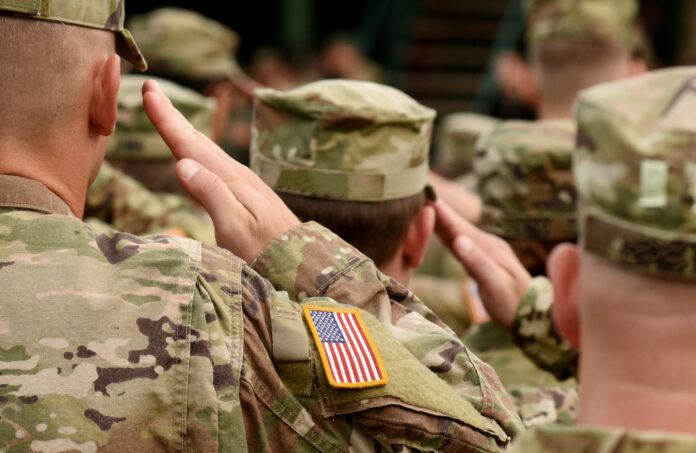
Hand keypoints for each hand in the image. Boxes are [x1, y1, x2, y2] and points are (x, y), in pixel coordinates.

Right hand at [141, 79, 299, 261]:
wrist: (300, 261)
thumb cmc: (265, 251)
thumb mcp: (234, 227)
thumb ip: (211, 194)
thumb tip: (181, 163)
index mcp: (229, 179)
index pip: (190, 145)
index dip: (167, 120)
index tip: (150, 92)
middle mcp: (236, 175)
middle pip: (198, 140)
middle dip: (173, 116)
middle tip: (153, 89)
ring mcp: (243, 183)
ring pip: (207, 149)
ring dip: (185, 130)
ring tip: (167, 114)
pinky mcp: (246, 194)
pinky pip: (215, 163)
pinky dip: (199, 150)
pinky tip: (197, 155)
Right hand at [433, 200, 530, 327]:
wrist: (531, 314)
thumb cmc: (512, 303)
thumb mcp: (494, 285)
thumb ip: (477, 262)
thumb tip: (458, 239)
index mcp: (487, 246)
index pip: (458, 225)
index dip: (440, 210)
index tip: (424, 192)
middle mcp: (486, 242)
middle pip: (456, 223)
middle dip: (436, 208)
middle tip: (416, 190)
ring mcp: (485, 249)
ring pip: (456, 230)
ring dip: (439, 217)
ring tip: (421, 204)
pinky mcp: (482, 257)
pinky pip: (459, 240)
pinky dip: (445, 231)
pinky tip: (438, 228)